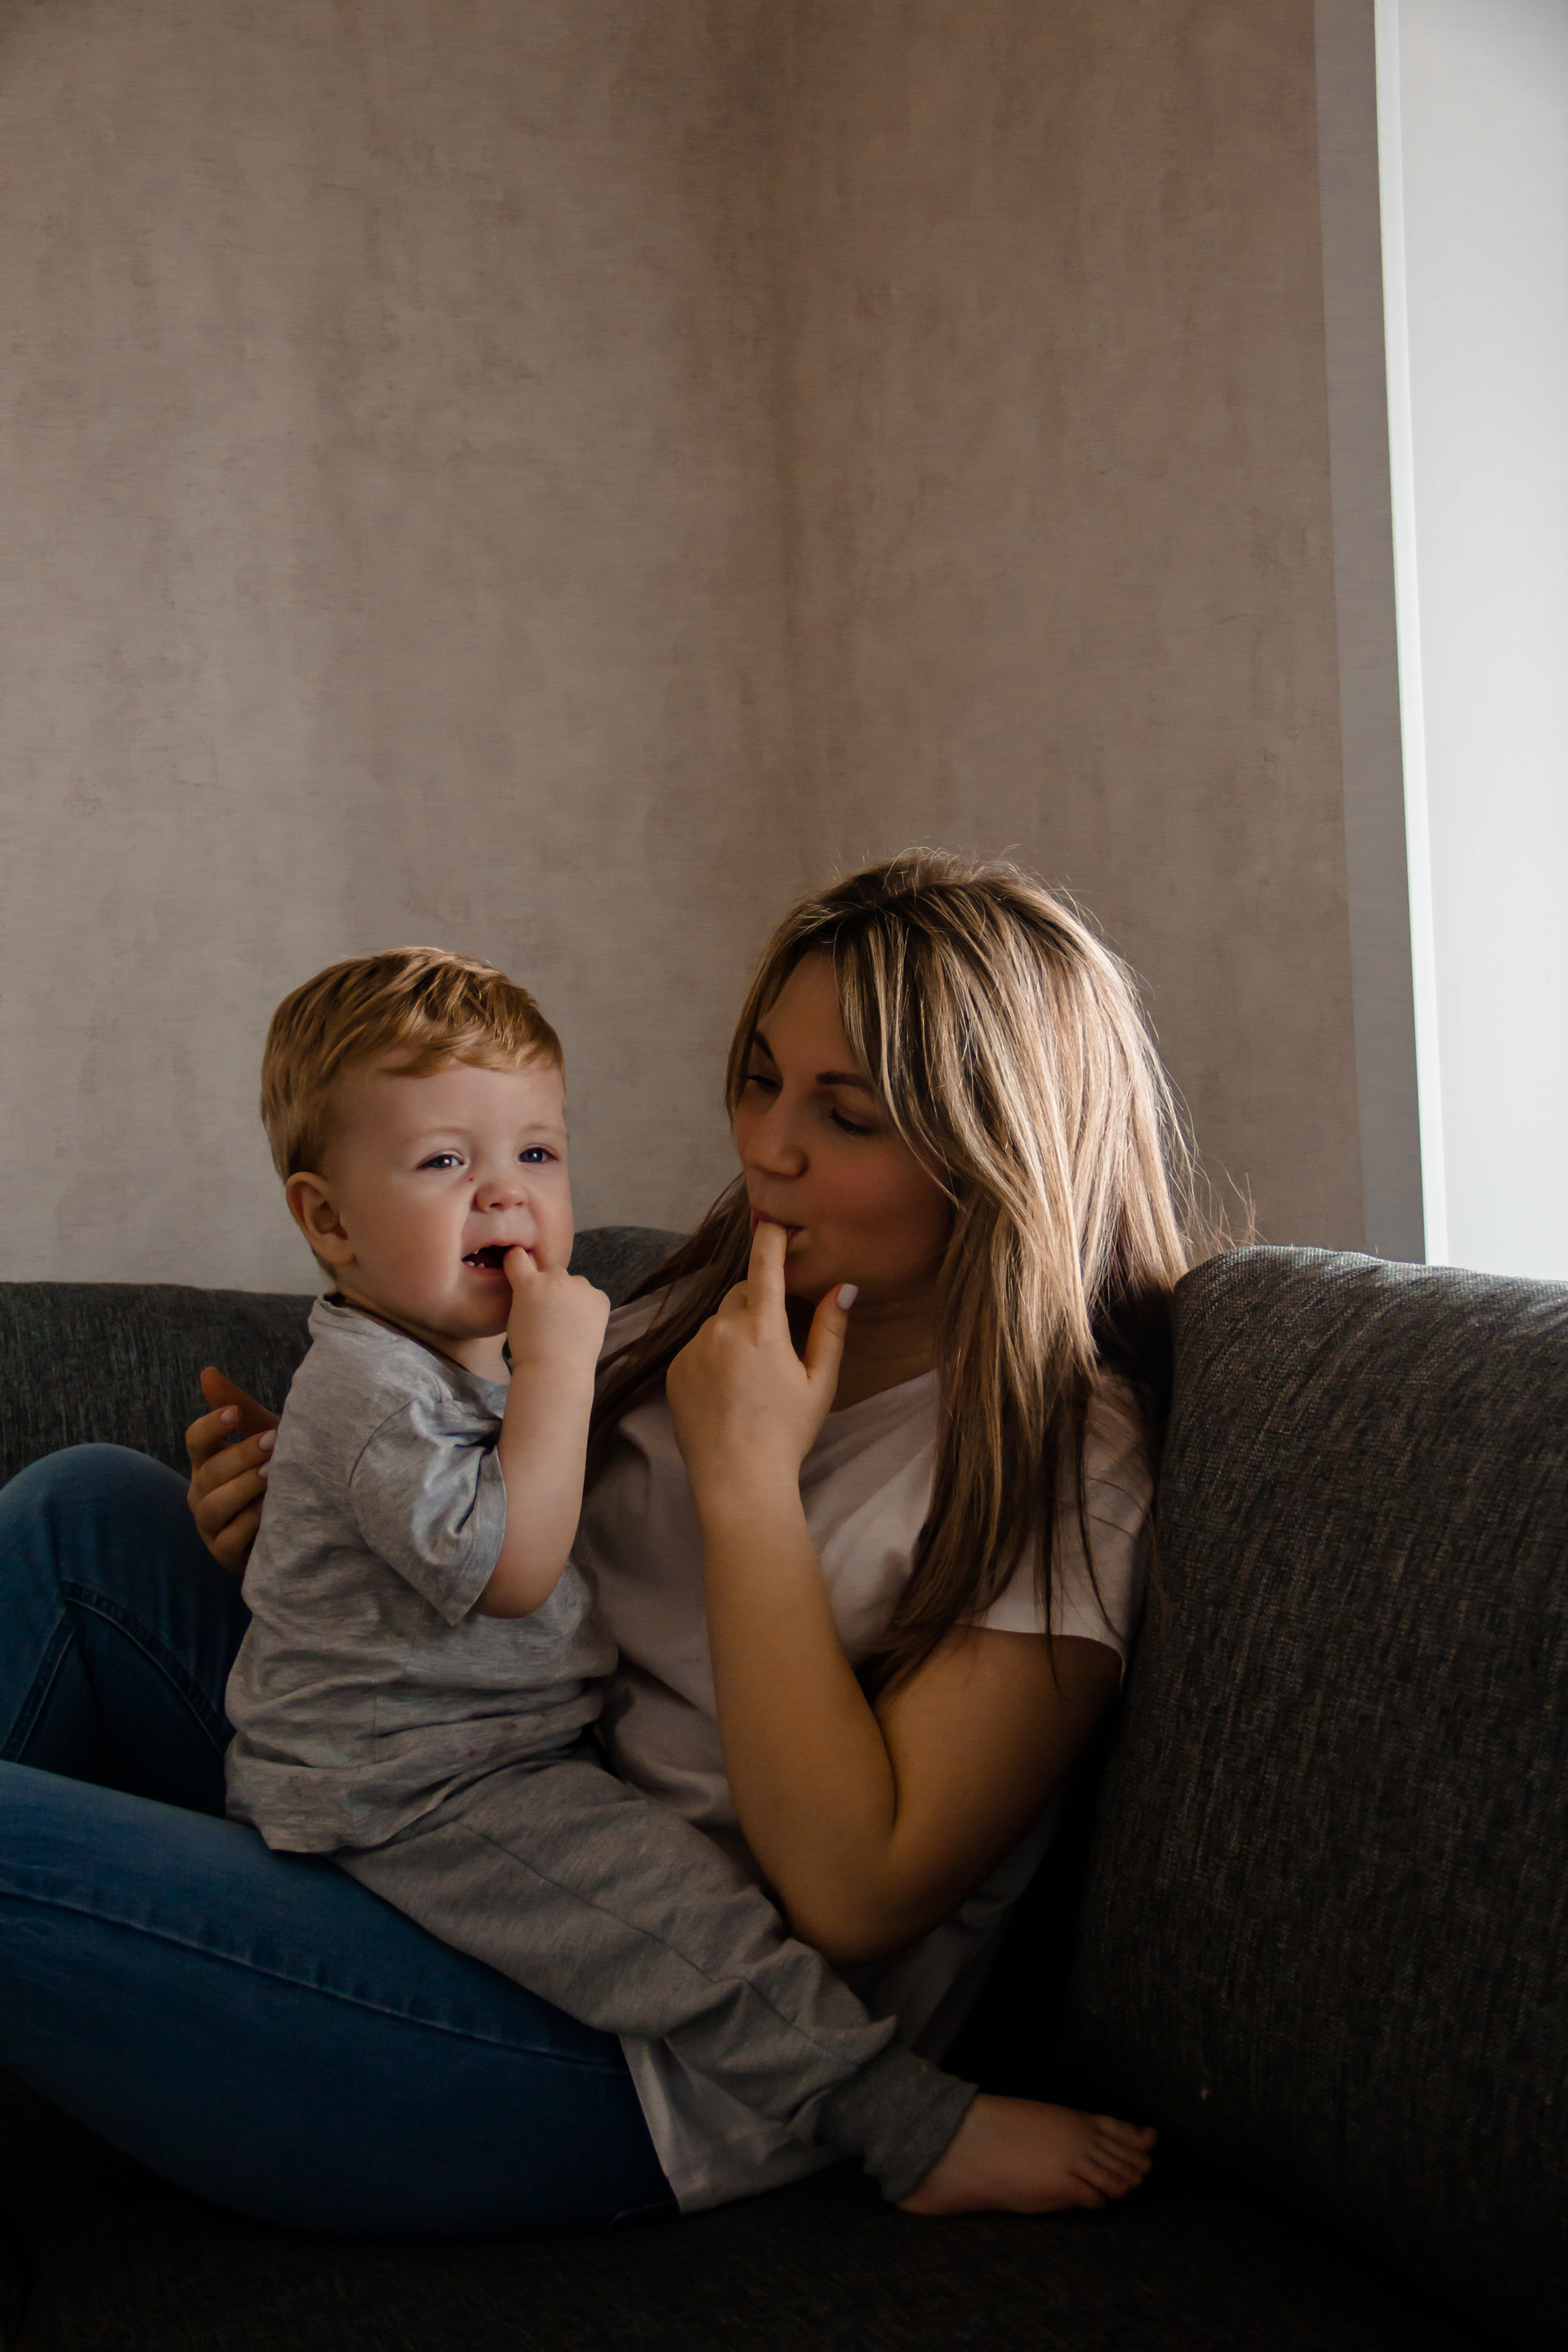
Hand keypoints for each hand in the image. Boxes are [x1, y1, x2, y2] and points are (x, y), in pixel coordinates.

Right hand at [186, 1368, 278, 1574]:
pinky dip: (248, 1525)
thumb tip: (207, 1371)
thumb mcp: (266, 1439)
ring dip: (242, 1489)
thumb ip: (241, 1411)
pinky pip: (228, 1541)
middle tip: (274, 1441)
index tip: (235, 1413)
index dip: (211, 1426)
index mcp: (209, 1461)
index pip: (196, 1441)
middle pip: (210, 1472)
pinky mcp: (225, 1554)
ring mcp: (211, 1525)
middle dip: (241, 1455)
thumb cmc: (280, 1473)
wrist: (304, 1521)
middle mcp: (203, 1492)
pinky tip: (269, 1512)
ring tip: (272, 1475)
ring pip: (214, 1507)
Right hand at [503, 1241, 608, 1380]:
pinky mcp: (600, 1298)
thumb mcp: (515, 1316)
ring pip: (574, 1284)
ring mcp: (581, 1287)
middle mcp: (556, 1278)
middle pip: (551, 1271)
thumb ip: (524, 1295)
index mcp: (529, 1283)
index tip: (520, 1268)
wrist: (556, 1370)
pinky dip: (588, 1307)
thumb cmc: (528, 1350)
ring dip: (571, 1295)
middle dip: (549, 1285)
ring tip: (569, 1323)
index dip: (517, 1261)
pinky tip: (582, 1326)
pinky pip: (592, 1296)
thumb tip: (536, 1287)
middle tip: (550, 1312)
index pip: (518, 1256)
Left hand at [666, 1220, 853, 1501]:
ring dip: (735, 1333)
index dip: (770, 1235)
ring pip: (719, 1322)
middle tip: (776, 1343)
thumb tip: (844, 1286)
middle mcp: (722, 1329)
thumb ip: (831, 1330)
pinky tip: (727, 1391)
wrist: (737, 1479)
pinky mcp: (675, 1368)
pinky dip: (713, 1356)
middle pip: (742, 1293)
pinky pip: (698, 1347)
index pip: (765, 1263)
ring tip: (750, 1378)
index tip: (774, 1220)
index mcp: (763, 1328)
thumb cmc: (787, 1433)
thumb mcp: (820, 1383)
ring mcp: (693, 1348)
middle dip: (760, 1303)